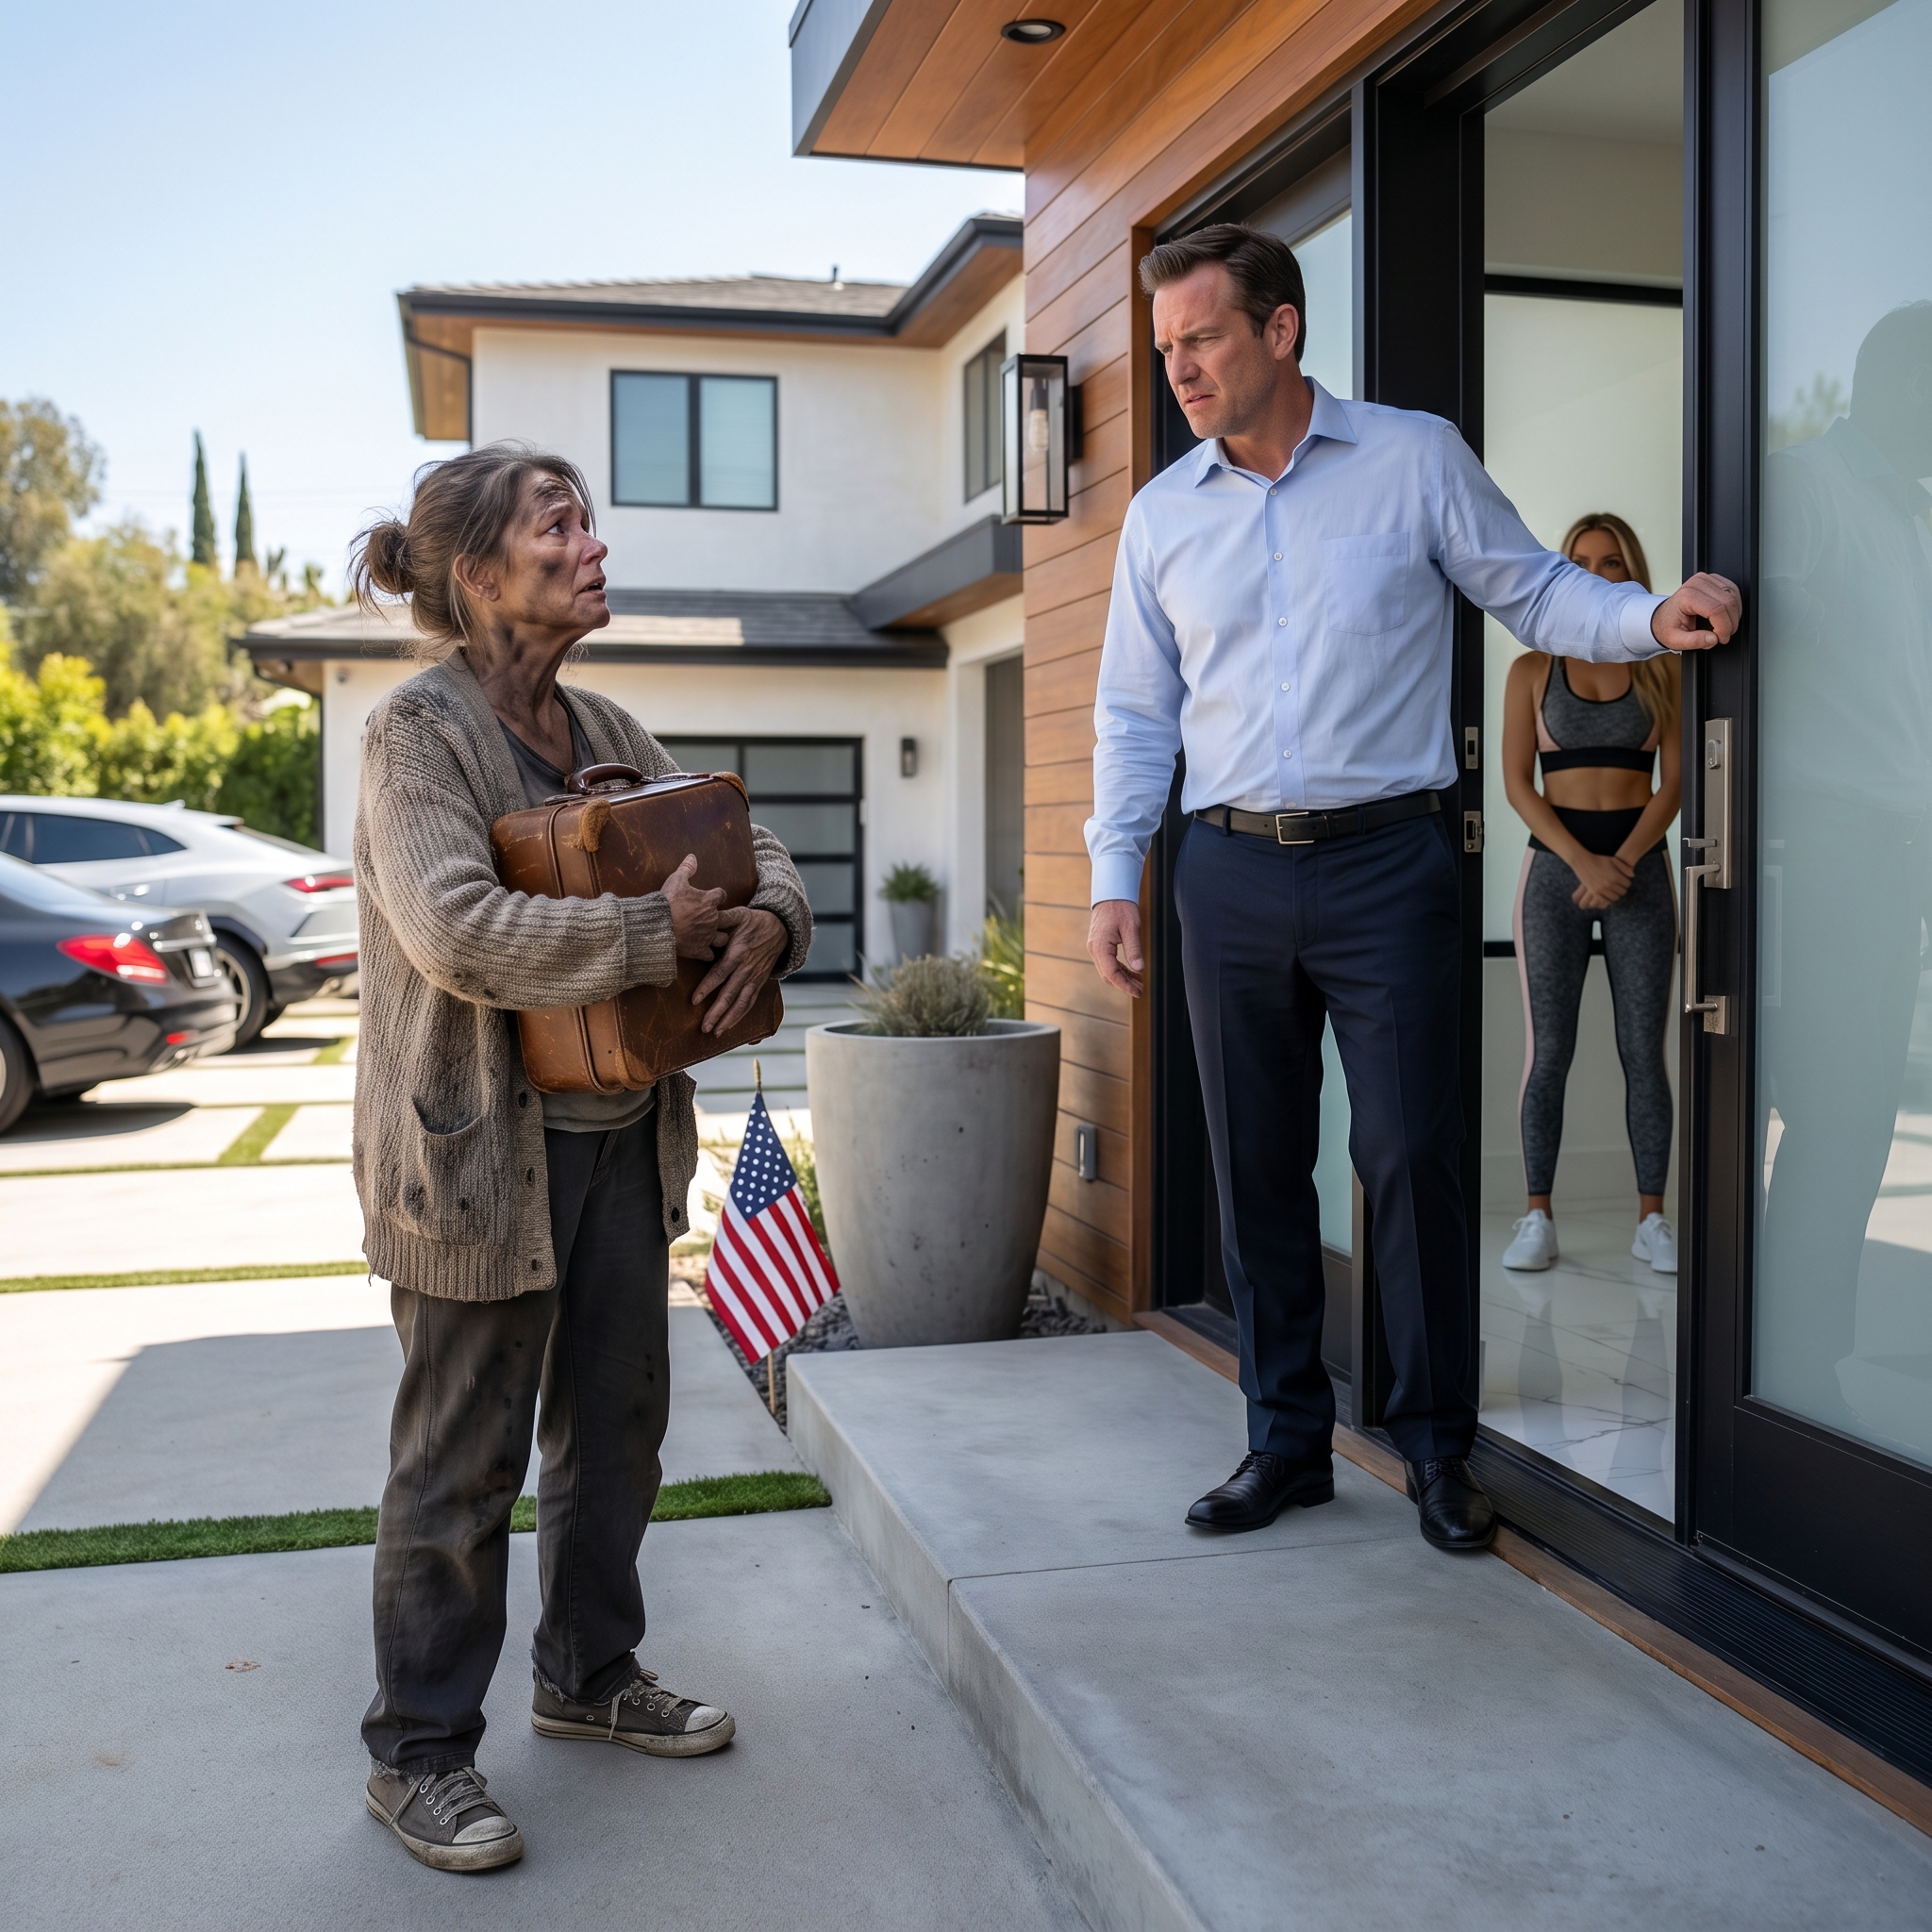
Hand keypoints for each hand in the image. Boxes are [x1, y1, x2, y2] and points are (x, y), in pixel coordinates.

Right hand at [661, 853, 725, 959]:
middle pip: (728, 919)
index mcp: (709, 901)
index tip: (713, 898)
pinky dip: (706, 953)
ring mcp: (707, 936)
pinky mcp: (699, 950)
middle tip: (712, 919)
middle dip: (722, 919)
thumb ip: (686, 868)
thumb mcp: (676, 880)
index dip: (717, 896)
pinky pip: (710, 954)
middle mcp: (712, 919)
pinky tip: (701, 950)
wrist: (657, 924)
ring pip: (723, 939)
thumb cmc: (667, 901)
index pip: (722, 895)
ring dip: (718, 937)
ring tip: (710, 935)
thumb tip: (692, 856)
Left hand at [693, 907, 787, 1033]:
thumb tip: (707, 915)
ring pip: (742, 1003)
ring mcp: (755, 978)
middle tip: (704, 1027)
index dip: (707, 987)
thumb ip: (723, 917)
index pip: (720, 973)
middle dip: (717, 1012)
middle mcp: (747, 969)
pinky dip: (740, 1016)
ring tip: (715, 1032)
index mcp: (739, 953)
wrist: (781, 929)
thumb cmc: (755, 921)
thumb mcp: (740, 914)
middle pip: (730, 994)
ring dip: (728, 1019)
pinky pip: (749, 1003)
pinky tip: (728, 1027)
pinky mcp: (759, 983)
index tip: (694, 1000)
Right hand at [1088, 899, 1144, 997]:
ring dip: (1122, 978)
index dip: (1125, 985)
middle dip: (1124, 985)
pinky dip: (1119, 969)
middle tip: (1141, 990)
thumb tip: (1139, 970)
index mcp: (1100, 946)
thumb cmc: (1121, 908)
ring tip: (1139, 983)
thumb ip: (1134, 950)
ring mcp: (1095, 948)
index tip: (1138, 991)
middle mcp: (1094, 949)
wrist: (1111, 894)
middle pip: (1108, 975)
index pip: (1112, 973)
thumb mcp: (1131, 928)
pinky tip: (1132, 972)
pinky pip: (1107, 963)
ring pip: (1107, 971)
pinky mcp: (1099, 945)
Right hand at [1569, 851, 1633, 909]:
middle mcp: (1610, 884)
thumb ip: (1624, 867)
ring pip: (1615, 897)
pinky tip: (1607, 893)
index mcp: (1616, 876)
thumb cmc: (1599, 859)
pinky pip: (1605, 900)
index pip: (1627, 884)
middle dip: (1622, 888)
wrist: (1583, 861)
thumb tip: (1632, 876)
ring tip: (1613, 889)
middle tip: (1618, 885)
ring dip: (1615, 894)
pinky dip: (1608, 898)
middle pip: (1622, 892)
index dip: (1626, 882)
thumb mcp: (1613, 860)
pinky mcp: (1594, 892)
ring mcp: (1602, 889)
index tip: (1623, 880)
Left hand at [1651, 572, 1741, 651]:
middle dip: (1730, 622)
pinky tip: (1726, 616)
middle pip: (1728, 602)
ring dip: (1734, 614)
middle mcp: (1697, 584)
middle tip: (1723, 635)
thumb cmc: (1668, 626)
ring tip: (1724, 627)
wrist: (1662, 616)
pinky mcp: (1713, 579)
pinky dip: (1734, 605)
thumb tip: (1713, 639)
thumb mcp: (1675, 640)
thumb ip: (1694, 641)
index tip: (1722, 638)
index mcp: (1687, 596)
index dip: (1724, 627)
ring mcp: (1706, 579)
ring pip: (1733, 595)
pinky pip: (1733, 590)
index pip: (1717, 609)